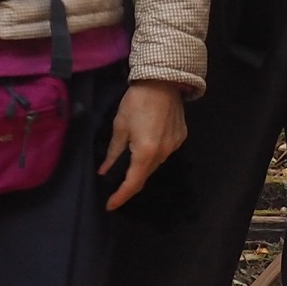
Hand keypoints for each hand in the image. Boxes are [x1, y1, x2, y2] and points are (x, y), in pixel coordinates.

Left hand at [102, 82, 189, 208]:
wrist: (163, 79)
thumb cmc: (137, 101)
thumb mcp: (120, 126)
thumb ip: (114, 152)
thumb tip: (105, 170)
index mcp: (146, 152)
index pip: (133, 183)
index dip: (121, 197)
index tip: (110, 205)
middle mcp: (164, 153)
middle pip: (145, 175)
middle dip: (130, 181)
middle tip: (116, 183)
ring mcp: (175, 145)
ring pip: (155, 164)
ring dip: (142, 166)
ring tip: (131, 159)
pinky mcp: (181, 137)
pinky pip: (165, 152)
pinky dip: (154, 153)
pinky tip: (147, 142)